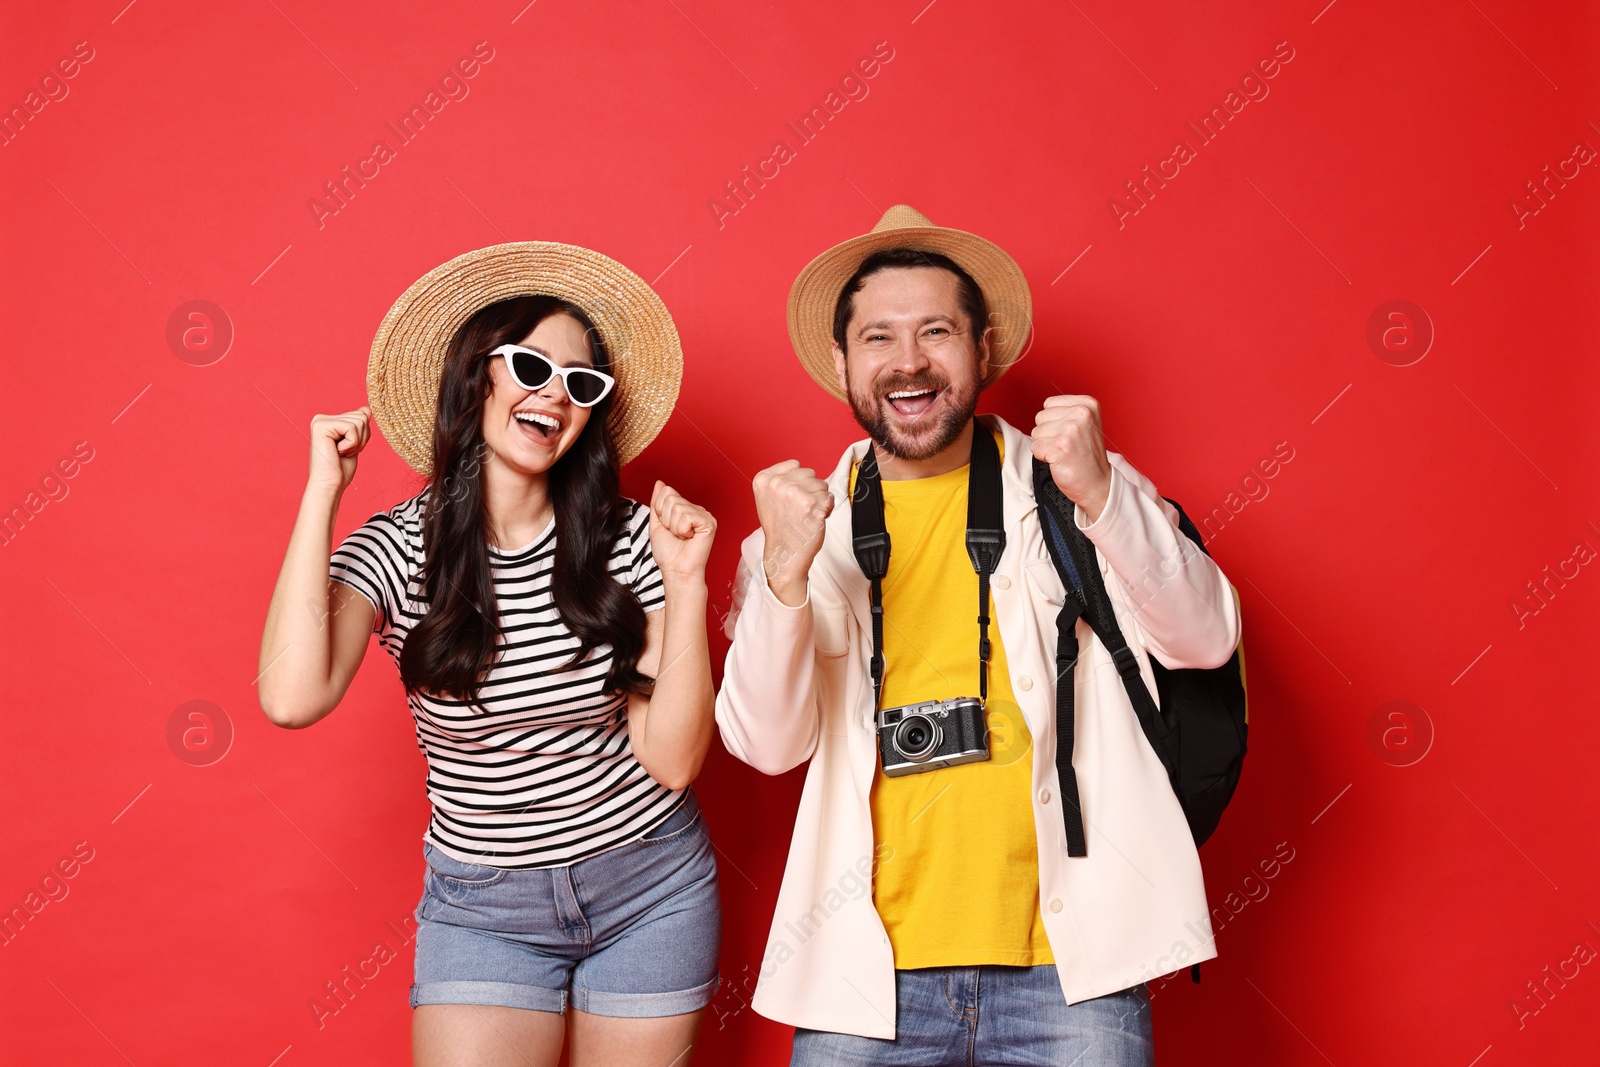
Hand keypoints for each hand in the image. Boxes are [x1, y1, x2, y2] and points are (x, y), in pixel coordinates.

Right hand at [309, 406, 371, 495]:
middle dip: (361, 438)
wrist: (330, 485)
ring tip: (341, 452)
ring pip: (359, 421)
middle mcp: (322, 418)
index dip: (363, 435)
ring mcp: (320, 421)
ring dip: (356, 442)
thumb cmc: (341, 469)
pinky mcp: (321, 426)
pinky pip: (352, 428)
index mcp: (329, 421)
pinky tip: (338, 452)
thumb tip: (366, 408)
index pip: (361, 415)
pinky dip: (351, 444)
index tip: (348, 449)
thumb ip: (359, 425)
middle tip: (344, 452)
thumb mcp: (356, 443)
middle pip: (361, 416)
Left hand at [648, 481, 716, 583]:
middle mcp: (696, 509)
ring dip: (674, 526)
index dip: (660, 511)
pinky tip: (690, 537)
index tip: (667, 527)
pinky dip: (683, 530)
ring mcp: (703, 515)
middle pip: (671, 498)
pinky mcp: (709, 522)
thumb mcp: (656, 523)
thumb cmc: (668, 552)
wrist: (676, 570)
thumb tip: (660, 483)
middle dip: (666, 519)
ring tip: (682, 537)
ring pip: (677, 507)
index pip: (666, 492)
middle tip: (675, 533)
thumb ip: (657, 502)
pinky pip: (686, 517)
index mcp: (685, 508)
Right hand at [752, 459, 833, 605]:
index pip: (795, 464)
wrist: (785, 553)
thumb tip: (799, 468)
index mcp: (764, 479)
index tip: (790, 497)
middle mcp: (777, 484)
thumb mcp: (767, 497)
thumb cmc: (780, 527)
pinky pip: (829, 498)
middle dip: (809, 489)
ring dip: (819, 499)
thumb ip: (779, 479)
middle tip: (799, 508)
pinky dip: (827, 509)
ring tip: (806, 514)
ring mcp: (795, 494)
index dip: (798, 481)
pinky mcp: (812, 505)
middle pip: (810, 473)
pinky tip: (814, 519)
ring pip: (821, 484)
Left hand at [1031, 395, 1111, 522]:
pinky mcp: (1060, 447)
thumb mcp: (1085, 423)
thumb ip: (1066, 411)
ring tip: (1064, 452)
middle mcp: (1080, 414)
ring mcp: (1070, 430)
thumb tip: (1042, 411)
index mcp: (1087, 404)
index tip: (1070, 433)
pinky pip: (1035, 447)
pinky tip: (1059, 460)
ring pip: (1036, 432)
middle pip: (1040, 417)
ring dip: (1046, 445)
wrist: (1097, 483)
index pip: (1049, 404)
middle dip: (1048, 433)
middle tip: (1067, 444)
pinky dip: (1043, 456)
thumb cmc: (1088, 455)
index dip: (1054, 421)